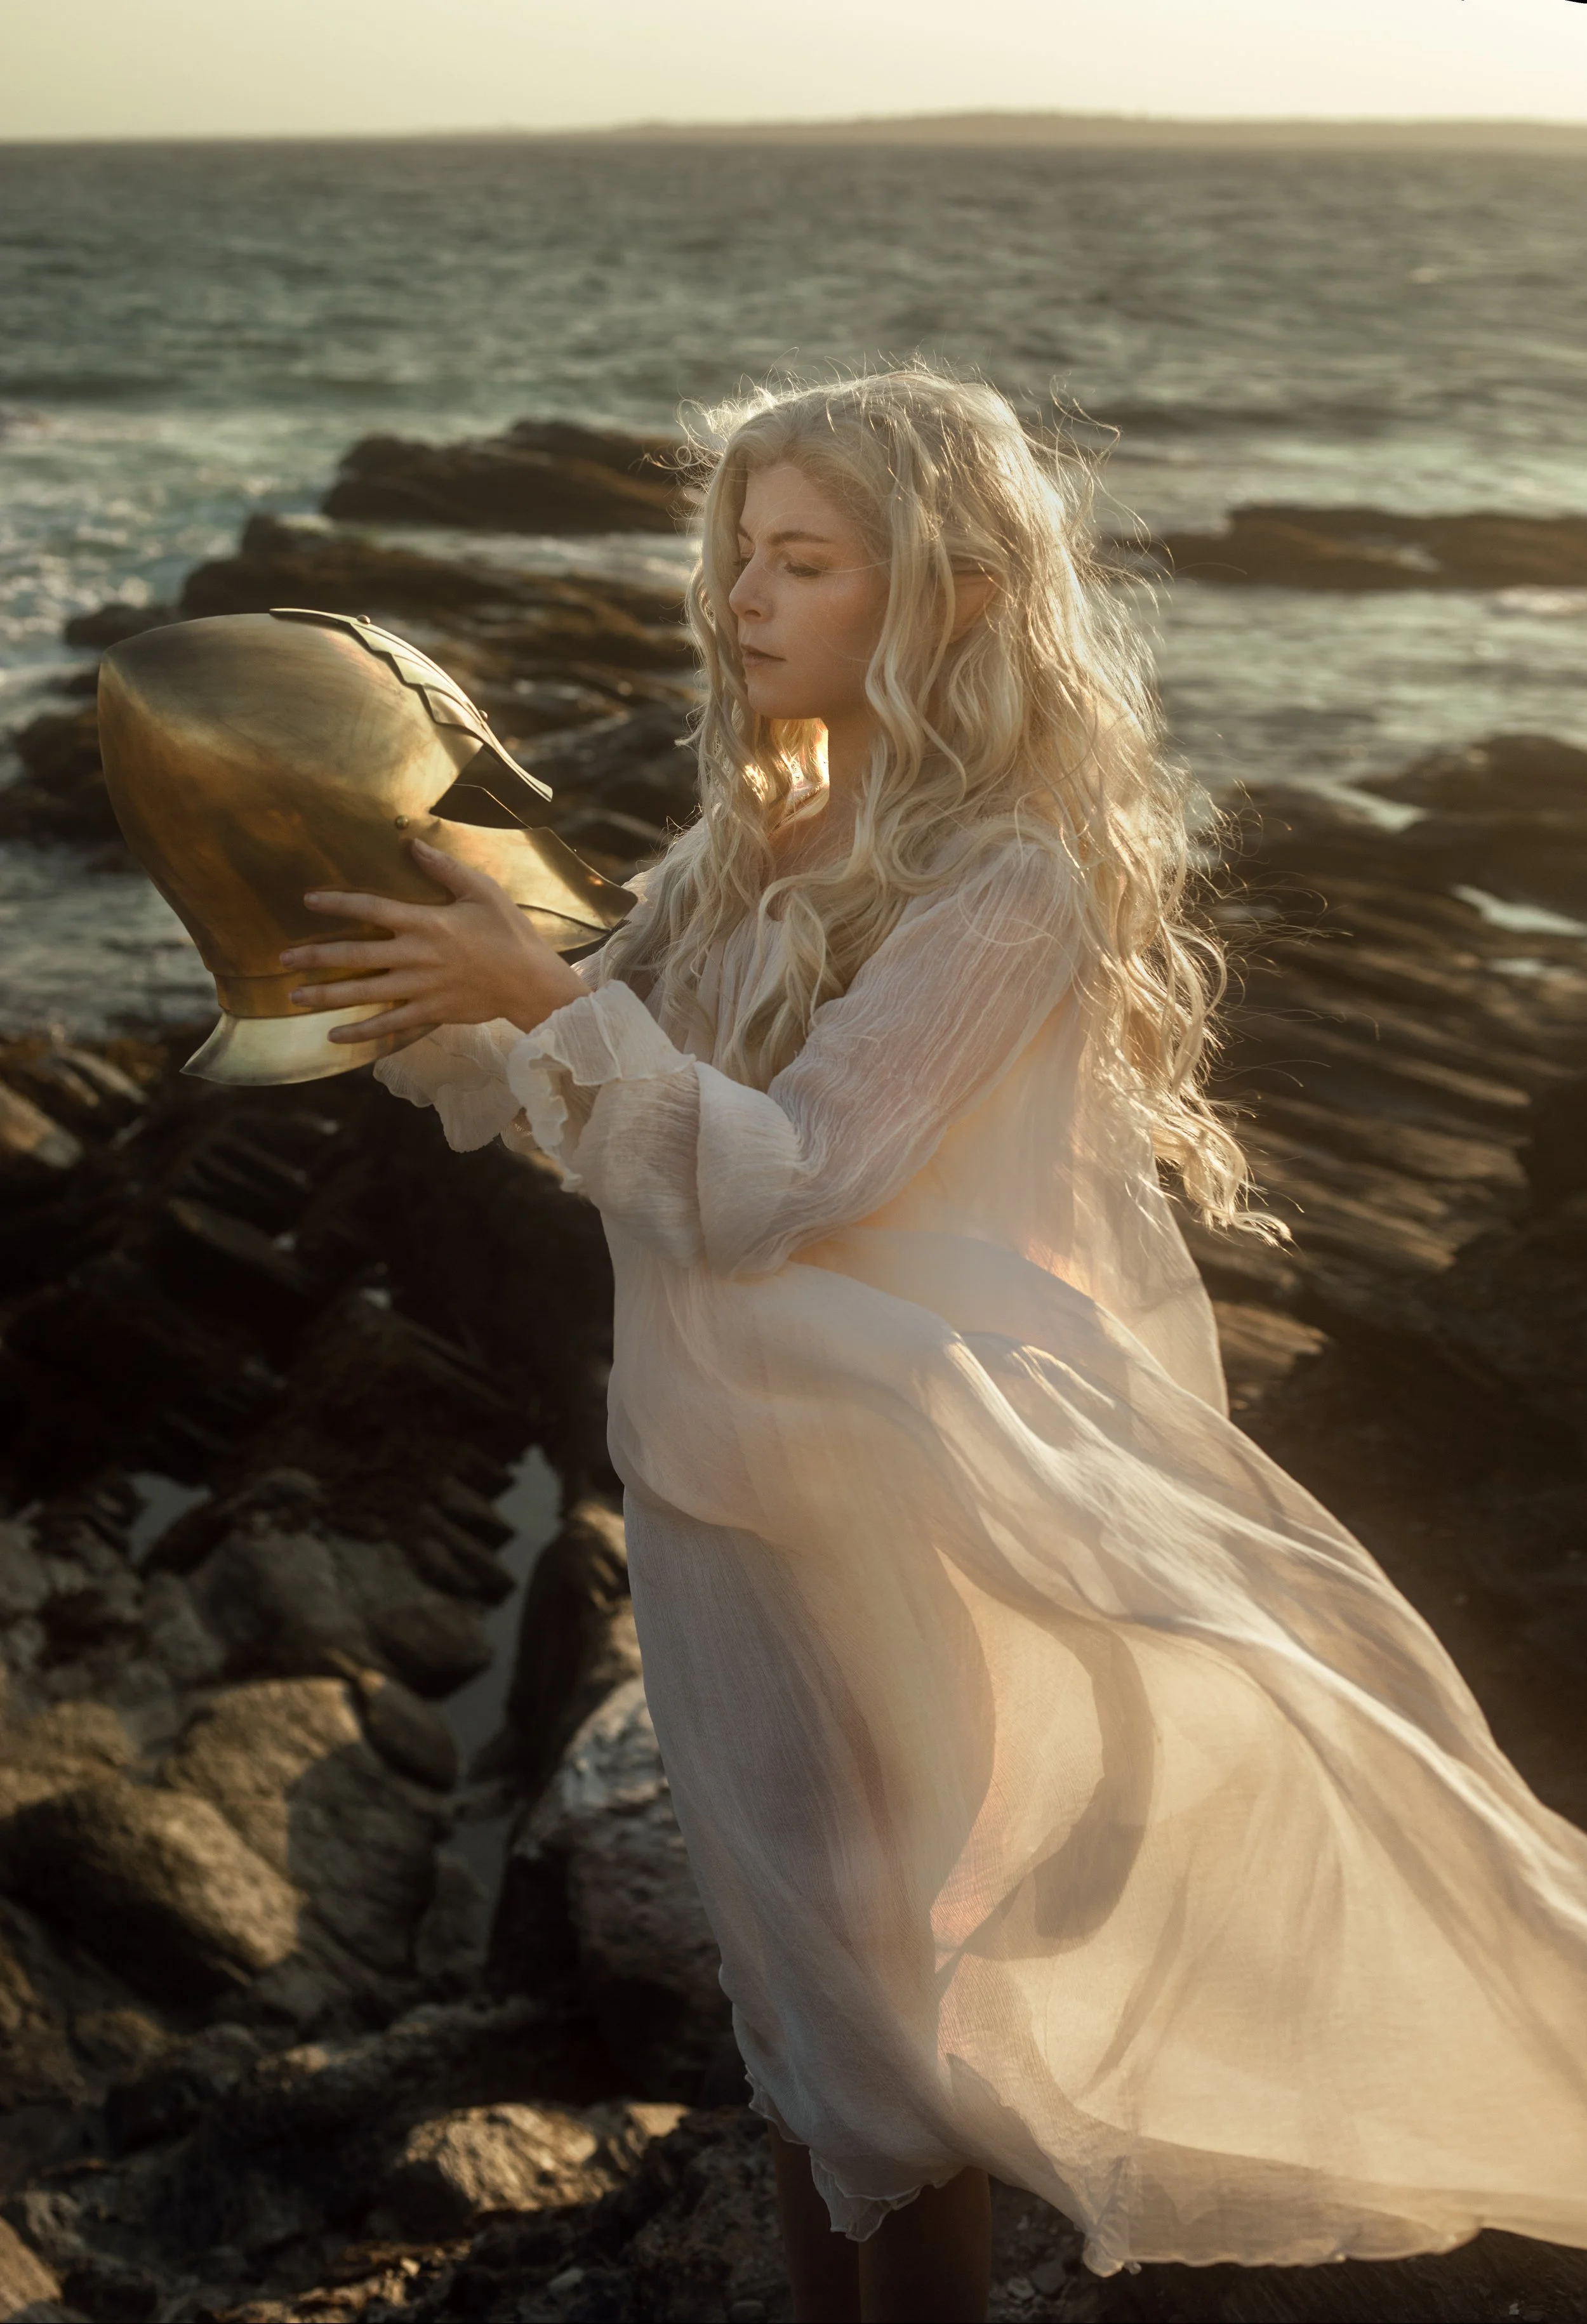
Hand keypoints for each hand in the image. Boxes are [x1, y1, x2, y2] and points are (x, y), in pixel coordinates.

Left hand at [279, 837, 585, 1045]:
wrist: (531, 982)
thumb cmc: (509, 932)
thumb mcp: (482, 891)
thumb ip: (444, 869)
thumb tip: (412, 844)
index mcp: (426, 922)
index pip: (371, 908)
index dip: (338, 904)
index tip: (308, 901)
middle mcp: (416, 955)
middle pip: (355, 955)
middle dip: (316, 958)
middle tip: (283, 959)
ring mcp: (420, 987)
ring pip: (364, 992)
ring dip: (326, 996)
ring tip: (294, 997)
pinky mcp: (429, 1012)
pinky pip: (388, 1024)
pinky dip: (360, 1032)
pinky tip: (333, 1036)